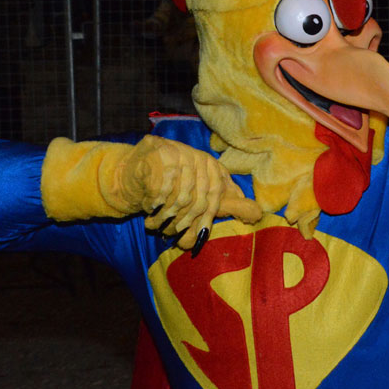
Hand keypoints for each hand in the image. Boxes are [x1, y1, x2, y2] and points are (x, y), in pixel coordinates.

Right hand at [42, 136, 261, 252]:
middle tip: (172, 235)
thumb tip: (257, 213)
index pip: (216, 194)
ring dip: (168, 218)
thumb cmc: (168, 186)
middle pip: (199, 199)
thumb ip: (225, 201)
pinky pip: (163, 192)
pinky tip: (149, 211)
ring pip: (181, 199)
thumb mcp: (197, 193)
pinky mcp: (158, 156)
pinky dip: (155, 207)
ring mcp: (178, 153)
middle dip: (185, 223)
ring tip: (157, 225)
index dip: (207, 218)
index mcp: (210, 163)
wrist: (131, 172)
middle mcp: (196, 155)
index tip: (198, 235)